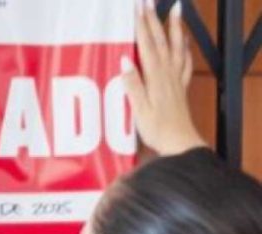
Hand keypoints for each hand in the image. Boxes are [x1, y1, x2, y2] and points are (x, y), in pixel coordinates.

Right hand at [123, 0, 206, 154]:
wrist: (180, 144)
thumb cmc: (157, 130)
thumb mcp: (139, 110)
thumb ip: (133, 84)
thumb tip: (125, 59)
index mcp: (155, 77)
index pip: (148, 45)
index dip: (142, 26)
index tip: (137, 8)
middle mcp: (168, 74)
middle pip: (161, 41)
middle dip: (154, 20)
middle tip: (148, 2)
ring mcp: (176, 79)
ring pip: (177, 47)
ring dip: (175, 28)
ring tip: (176, 10)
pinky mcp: (180, 87)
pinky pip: (185, 63)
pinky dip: (185, 49)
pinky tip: (185, 43)